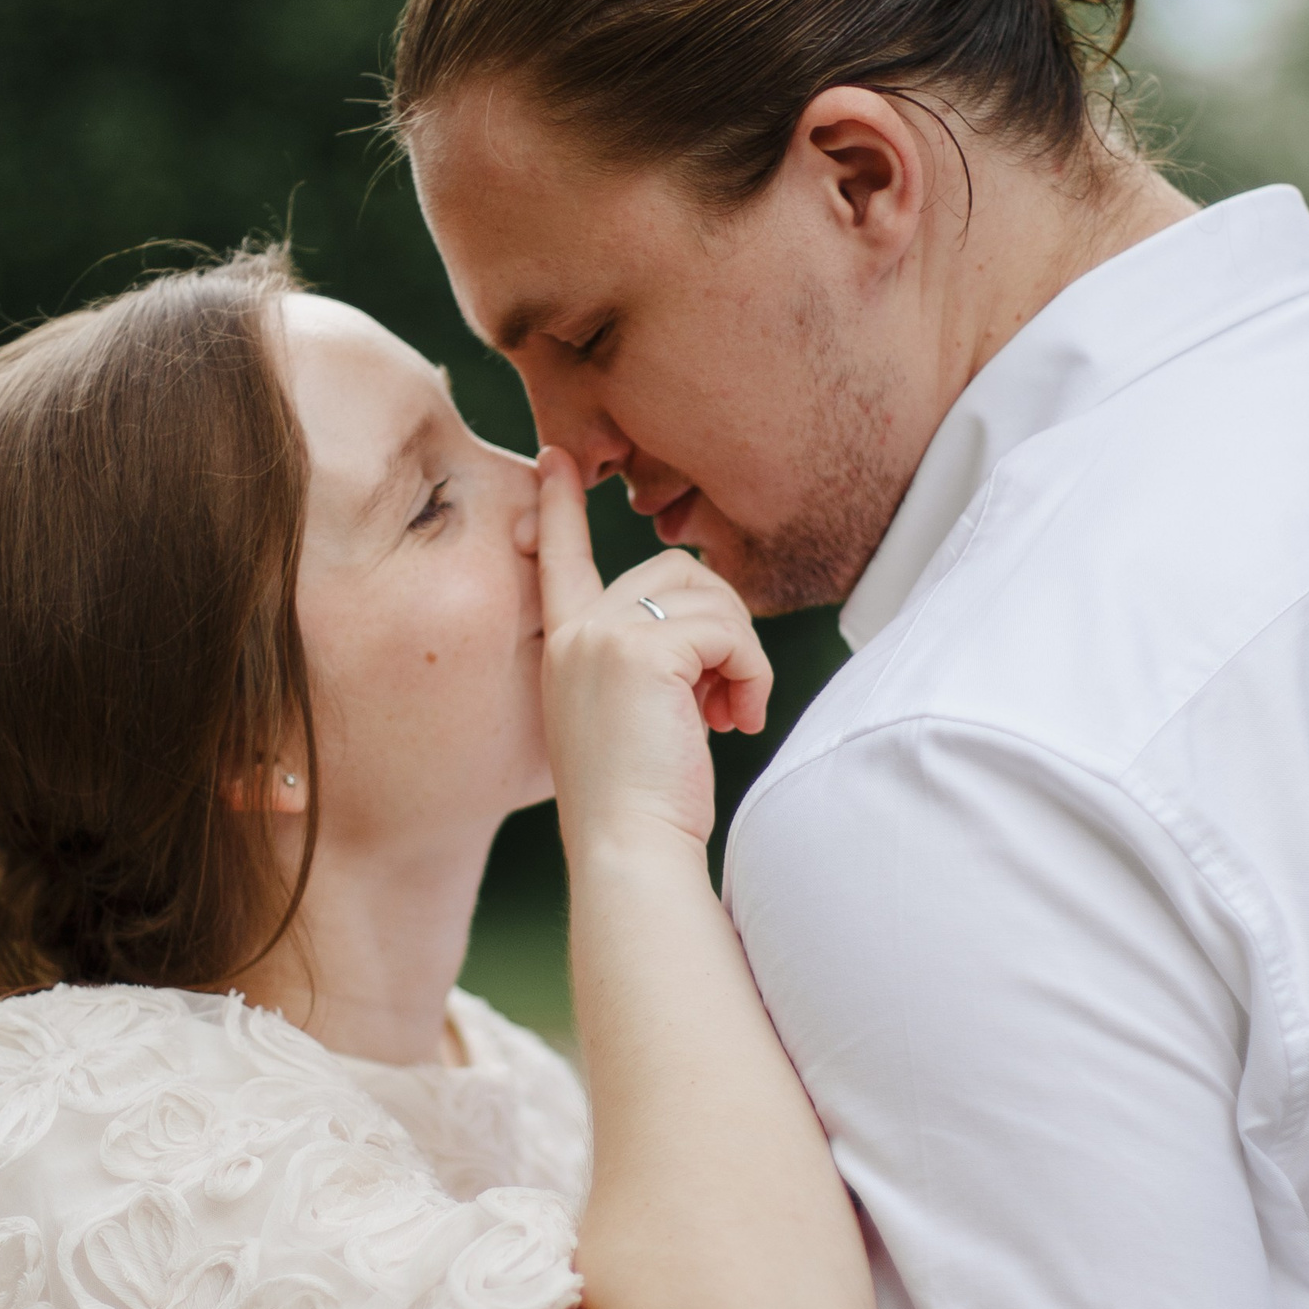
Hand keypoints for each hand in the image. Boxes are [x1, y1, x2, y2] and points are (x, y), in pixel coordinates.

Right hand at [535, 446, 771, 854]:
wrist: (627, 849)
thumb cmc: (641, 803)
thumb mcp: (631, 718)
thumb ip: (648, 663)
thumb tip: (704, 630)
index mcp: (566, 646)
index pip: (560, 559)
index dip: (560, 508)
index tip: (557, 458)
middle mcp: (578, 630)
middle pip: (675, 570)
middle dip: (721, 625)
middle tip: (728, 698)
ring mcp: (605, 635)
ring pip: (709, 593)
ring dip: (740, 651)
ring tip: (734, 711)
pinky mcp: (643, 650)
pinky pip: (728, 629)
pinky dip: (751, 672)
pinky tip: (739, 719)